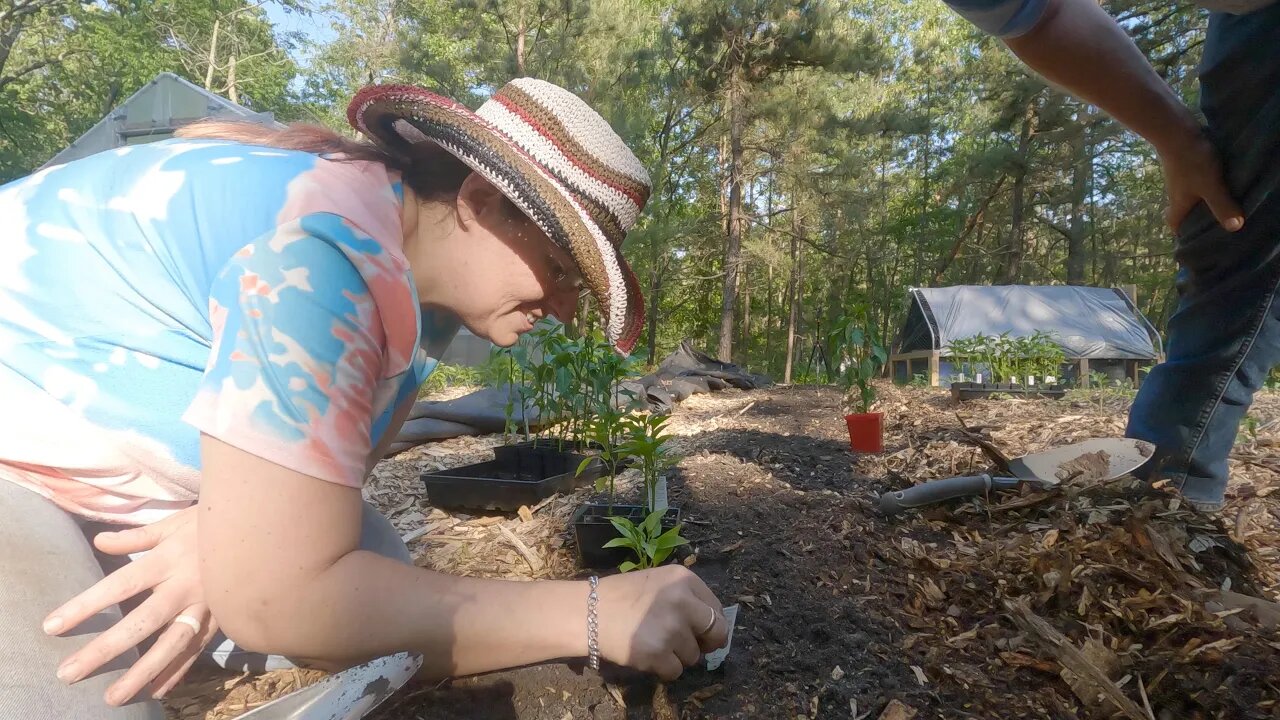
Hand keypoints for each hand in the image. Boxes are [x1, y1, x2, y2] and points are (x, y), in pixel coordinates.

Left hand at [43, 506, 217, 705]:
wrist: (265, 527)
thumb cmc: (214, 522)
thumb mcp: (173, 522)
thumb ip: (136, 537)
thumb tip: (100, 542)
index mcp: (169, 558)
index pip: (119, 585)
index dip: (85, 606)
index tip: (52, 626)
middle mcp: (185, 586)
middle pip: (141, 623)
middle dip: (105, 649)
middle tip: (69, 673)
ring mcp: (207, 605)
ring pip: (172, 645)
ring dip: (142, 673)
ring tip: (114, 697)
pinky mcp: (223, 618)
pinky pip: (198, 649)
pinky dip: (179, 671)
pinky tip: (157, 691)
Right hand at [595, 565, 729, 680]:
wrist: (587, 612)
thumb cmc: (621, 596)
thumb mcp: (657, 582)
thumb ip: (686, 597)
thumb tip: (710, 627)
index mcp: (683, 579)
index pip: (716, 609)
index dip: (710, 624)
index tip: (700, 632)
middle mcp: (683, 601)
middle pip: (716, 633)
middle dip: (706, 644)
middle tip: (689, 646)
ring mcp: (671, 629)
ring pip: (693, 656)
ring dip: (678, 656)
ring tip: (654, 644)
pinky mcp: (658, 653)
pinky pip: (675, 671)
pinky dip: (663, 669)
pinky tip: (647, 656)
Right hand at [1157, 130, 1244, 232]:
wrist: (1175, 132)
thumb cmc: (1192, 163)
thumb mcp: (1211, 186)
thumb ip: (1222, 206)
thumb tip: (1235, 228)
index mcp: (1179, 203)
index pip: (1174, 223)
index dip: (1181, 232)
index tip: (1193, 236)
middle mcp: (1175, 192)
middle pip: (1182, 209)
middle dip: (1194, 216)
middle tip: (1212, 220)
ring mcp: (1178, 177)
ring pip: (1188, 194)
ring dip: (1200, 198)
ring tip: (1220, 199)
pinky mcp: (1182, 163)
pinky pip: (1192, 179)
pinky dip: (1202, 183)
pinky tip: (1217, 178)